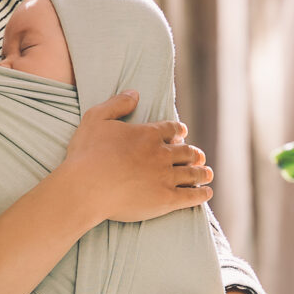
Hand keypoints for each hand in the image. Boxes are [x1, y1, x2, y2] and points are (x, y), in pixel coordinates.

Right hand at [57, 91, 212, 224]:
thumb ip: (117, 104)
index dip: (178, 132)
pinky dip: (202, 193)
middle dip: (194, 153)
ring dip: (202, 172)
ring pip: (192, 173)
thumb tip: (135, 93)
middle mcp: (162, 155)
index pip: (171, 130)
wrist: (86, 188)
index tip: (183, 134)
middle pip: (186, 152)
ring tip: (207, 173)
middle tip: (199, 156)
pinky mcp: (167, 200)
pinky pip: (191, 196)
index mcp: (148, 134)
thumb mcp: (96, 118)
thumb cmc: (86, 154)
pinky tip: (207, 192)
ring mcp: (166, 178)